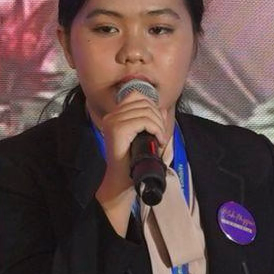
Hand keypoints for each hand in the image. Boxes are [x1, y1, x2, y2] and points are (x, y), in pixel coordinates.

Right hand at [94, 86, 167, 203]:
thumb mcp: (144, 135)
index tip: (156, 123)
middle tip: (161, 134)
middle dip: (158, 117)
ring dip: (159, 125)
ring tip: (160, 138)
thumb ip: (152, 119)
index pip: (136, 96)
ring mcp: (113, 122)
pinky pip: (144, 121)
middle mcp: (111, 116)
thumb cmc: (133, 159)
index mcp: (114, 116)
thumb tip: (161, 108)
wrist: (123, 178)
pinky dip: (156, 129)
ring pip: (146, 111)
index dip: (152, 106)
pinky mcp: (118, 130)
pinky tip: (158, 140)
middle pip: (143, 102)